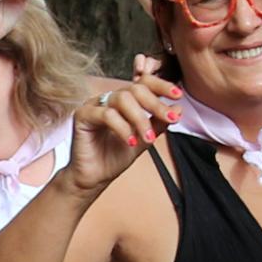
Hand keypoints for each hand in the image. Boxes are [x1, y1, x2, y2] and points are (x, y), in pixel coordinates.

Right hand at [67, 74, 171, 193]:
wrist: (94, 178)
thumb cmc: (114, 158)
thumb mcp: (144, 139)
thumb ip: (159, 123)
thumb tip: (178, 108)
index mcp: (123, 101)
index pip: (143, 83)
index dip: (162, 86)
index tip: (178, 96)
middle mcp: (108, 99)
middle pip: (135, 88)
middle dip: (155, 103)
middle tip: (170, 118)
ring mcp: (94, 105)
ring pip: (123, 99)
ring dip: (140, 118)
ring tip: (148, 138)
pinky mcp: (82, 115)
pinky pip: (106, 114)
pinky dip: (122, 128)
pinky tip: (130, 141)